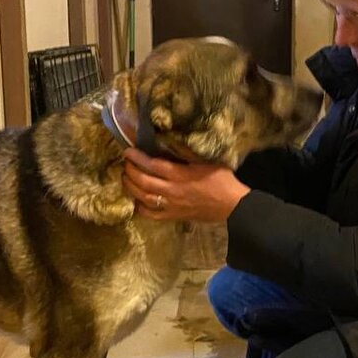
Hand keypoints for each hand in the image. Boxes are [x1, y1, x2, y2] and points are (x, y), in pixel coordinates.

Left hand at [122, 149, 249, 222]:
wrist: (231, 205)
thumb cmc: (221, 180)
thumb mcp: (206, 161)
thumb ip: (186, 152)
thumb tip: (168, 140)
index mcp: (180, 175)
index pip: (152, 165)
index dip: (137, 157)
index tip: (128, 151)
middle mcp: (172, 191)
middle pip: (143, 181)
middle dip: (130, 171)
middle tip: (126, 163)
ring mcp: (171, 205)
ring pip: (143, 198)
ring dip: (131, 187)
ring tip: (127, 178)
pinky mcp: (174, 216)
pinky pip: (151, 215)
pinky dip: (140, 208)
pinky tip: (137, 200)